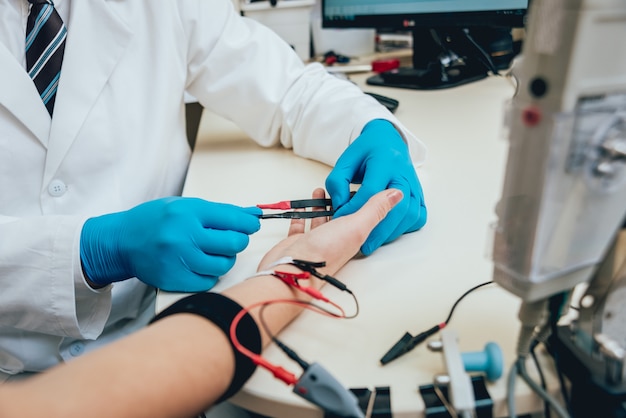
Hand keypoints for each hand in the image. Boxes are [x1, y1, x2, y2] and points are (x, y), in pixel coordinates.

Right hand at [80, 197, 261, 291]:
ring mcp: (180, 259)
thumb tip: (249, 214)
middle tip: (234, 239)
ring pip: (223, 264)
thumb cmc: (153, 221)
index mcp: (188, 212)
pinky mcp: (175, 279)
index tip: (252, 224)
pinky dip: (211, 274)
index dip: (247, 222)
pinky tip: (203, 265)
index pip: (231, 218)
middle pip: (232, 243)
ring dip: (226, 258)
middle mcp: (184, 236)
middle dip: (239, 240)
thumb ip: (216, 212)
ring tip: (216, 252)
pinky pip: (209, 281)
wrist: (121, 242)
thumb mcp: (182, 206)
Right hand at [258, 188, 402, 275]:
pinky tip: (300, 209)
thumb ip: (375, 209)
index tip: (364, 184)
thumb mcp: (356, 226)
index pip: (363, 217)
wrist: (292, 270)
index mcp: (354, 238)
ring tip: (320, 190)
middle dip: (340, 201)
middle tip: (339, 186)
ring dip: (321, 205)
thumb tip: (397, 194)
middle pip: (341, 217)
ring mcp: (317, 242)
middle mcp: (336, 240)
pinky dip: (301, 216)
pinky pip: (301, 227)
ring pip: (321, 220)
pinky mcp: (299, 243)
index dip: (364, 201)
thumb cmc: (325, 253)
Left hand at [325, 119, 426, 254]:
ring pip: (410, 214)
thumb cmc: (367, 151)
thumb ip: (337, 182)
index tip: (341, 219)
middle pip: (396, 207)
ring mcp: (414, 185)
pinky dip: (406, 227)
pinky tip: (390, 231)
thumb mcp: (345, 160)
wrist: (388, 140)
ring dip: (392, 232)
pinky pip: (418, 216)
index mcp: (385, 161)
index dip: (355, 207)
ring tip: (375, 241)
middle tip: (362, 245)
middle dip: (378, 230)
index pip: (371, 191)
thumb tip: (340, 206)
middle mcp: (404, 174)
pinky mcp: (419, 194)